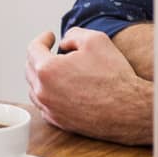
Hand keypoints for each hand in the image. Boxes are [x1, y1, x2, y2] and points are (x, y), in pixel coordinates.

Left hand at [24, 28, 151, 144]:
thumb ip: (73, 35)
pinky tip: (63, 88)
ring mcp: (49, 109)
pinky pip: (45, 104)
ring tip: (58, 69)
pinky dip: (49, 93)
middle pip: (30, 68)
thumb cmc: (113, 77)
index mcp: (47, 69)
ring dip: (42, 76)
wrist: (127, 110)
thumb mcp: (95, 40)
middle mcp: (43, 91)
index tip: (51, 37)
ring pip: (35, 88)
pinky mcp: (58, 122)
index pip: (33, 48)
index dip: (42, 39)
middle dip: (40, 56)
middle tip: (53, 51)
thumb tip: (64, 43)